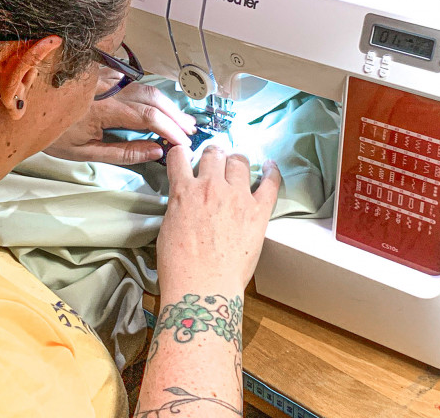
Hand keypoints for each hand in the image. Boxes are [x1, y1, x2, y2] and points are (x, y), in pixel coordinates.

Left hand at [44, 81, 196, 164]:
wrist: (26, 113)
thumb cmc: (53, 136)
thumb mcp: (87, 153)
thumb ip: (124, 153)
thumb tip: (155, 151)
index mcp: (102, 110)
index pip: (147, 116)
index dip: (169, 128)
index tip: (182, 141)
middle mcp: (106, 90)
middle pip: (152, 97)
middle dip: (174, 114)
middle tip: (189, 130)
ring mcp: (104, 80)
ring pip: (145, 87)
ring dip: (166, 104)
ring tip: (180, 120)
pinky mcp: (101, 76)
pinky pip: (133, 82)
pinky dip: (151, 94)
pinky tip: (161, 106)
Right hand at [157, 145, 281, 295]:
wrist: (203, 286)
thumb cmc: (179, 266)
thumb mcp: (167, 227)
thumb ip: (178, 205)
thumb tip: (184, 200)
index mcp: (184, 191)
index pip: (179, 155)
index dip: (182, 153)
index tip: (186, 157)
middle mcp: (210, 187)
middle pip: (214, 153)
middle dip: (213, 155)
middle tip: (215, 162)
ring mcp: (237, 197)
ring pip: (239, 161)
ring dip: (236, 160)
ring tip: (237, 165)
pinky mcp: (259, 211)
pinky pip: (270, 183)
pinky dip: (271, 171)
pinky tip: (270, 166)